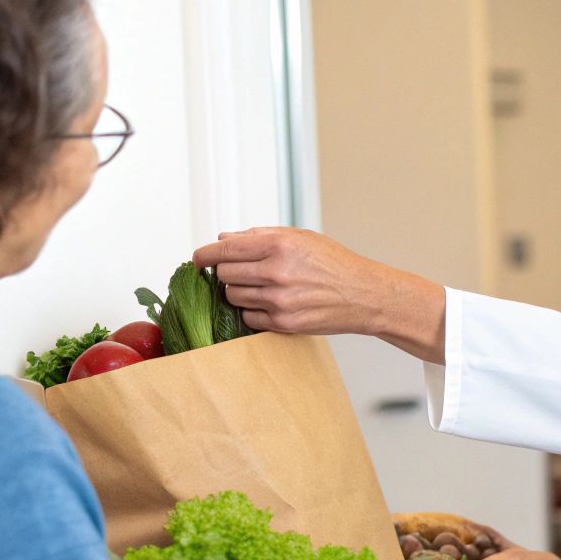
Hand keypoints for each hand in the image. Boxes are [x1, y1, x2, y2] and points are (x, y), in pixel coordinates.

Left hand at [190, 227, 448, 363]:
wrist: (363, 295)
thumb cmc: (334, 264)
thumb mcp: (300, 237)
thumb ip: (259, 236)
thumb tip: (224, 239)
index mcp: (279, 245)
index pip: (224, 250)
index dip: (204, 255)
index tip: (197, 258)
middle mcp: (276, 272)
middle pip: (224, 275)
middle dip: (226, 272)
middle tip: (240, 271)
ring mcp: (278, 300)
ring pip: (233, 296)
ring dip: (239, 291)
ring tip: (261, 286)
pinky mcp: (282, 323)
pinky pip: (248, 317)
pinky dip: (253, 311)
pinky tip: (270, 303)